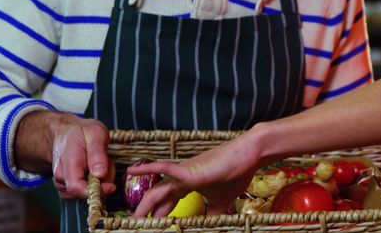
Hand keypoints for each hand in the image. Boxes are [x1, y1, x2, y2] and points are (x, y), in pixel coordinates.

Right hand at [50, 115, 115, 198]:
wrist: (66, 134)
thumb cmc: (82, 132)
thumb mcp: (95, 134)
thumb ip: (97, 154)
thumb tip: (100, 174)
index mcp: (68, 163)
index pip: (76, 187)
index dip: (96, 191)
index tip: (112, 186)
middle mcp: (61, 177)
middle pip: (85, 192)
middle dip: (103, 182)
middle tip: (107, 162)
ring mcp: (62, 184)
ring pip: (87, 193)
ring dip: (101, 182)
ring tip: (100, 163)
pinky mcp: (67, 188)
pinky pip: (86, 193)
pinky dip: (96, 184)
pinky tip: (96, 170)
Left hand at [128, 130, 264, 216]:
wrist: (248, 154)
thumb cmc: (236, 173)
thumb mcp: (223, 200)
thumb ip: (212, 213)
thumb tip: (210, 227)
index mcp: (188, 184)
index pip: (168, 201)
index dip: (159, 214)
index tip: (151, 227)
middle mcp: (182, 177)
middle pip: (159, 198)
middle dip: (148, 214)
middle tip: (137, 228)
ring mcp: (184, 173)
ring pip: (157, 190)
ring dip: (144, 206)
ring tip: (134, 220)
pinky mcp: (190, 170)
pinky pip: (165, 169)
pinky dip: (148, 169)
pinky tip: (131, 171)